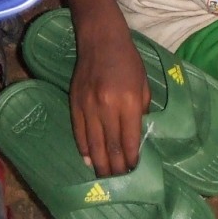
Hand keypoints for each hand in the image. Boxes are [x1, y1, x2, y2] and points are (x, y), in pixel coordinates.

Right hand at [69, 32, 151, 175]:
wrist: (100, 40)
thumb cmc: (127, 60)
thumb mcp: (143, 84)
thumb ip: (140, 110)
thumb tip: (135, 134)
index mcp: (128, 102)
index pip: (129, 139)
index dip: (131, 158)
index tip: (133, 169)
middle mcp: (107, 106)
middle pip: (111, 145)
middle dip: (116, 166)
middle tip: (119, 178)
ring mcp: (88, 106)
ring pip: (93, 143)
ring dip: (99, 162)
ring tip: (104, 176)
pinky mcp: (75, 103)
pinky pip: (79, 131)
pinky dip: (83, 148)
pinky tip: (88, 159)